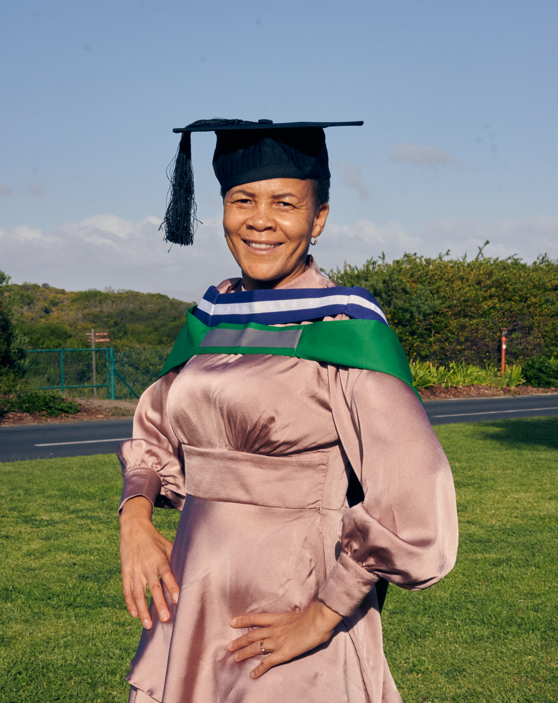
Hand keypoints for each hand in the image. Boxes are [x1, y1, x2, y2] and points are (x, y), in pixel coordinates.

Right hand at [119, 496, 178, 628]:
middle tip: (165, 619)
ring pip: (138, 594)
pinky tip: (134, 614)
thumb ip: (176, 559)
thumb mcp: (167, 545)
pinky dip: (129, 603)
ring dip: (143, 610)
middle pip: (153, 588)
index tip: (177, 599)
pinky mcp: (125, 572)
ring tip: (148, 625)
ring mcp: (134, 570)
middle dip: (159, 604)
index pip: (167, 574)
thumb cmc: (155, 539)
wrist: (133, 528)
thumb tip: (191, 572)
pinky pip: (127, 590)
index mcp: (159, 558)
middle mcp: (146, 566)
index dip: (172, 587)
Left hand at [227, 600, 342, 678]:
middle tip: (229, 646)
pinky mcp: (283, 654)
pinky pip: (267, 663)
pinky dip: (258, 669)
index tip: (232, 622)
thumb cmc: (313, 615)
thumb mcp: (298, 613)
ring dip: (244, 653)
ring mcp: (277, 642)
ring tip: (235, 658)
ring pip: (255, 648)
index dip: (243, 620)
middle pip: (252, 635)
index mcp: (277, 618)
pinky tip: (252, 675)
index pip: (255, 618)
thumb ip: (291, 618)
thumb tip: (293, 621)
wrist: (318, 621)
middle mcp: (274, 629)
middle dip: (239, 641)